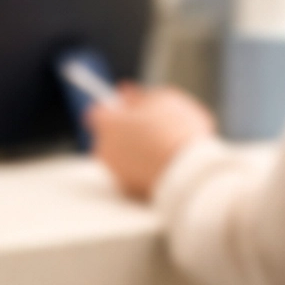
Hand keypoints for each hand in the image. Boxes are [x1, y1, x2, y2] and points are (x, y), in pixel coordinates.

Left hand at [89, 85, 215, 201]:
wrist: (187, 172)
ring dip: (135, 152)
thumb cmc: (176, 130)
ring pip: (121, 157)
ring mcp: (114, 172)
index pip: (98, 112)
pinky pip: (133, 175)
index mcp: (108, 124)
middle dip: (125, 132)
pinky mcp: (128, 190)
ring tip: (162, 147)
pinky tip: (163, 165)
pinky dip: (143, 170)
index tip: (127, 108)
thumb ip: (139, 97)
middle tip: (150, 127)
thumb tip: (126, 95)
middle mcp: (104, 149)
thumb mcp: (163, 100)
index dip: (114, 109)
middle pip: (109, 136)